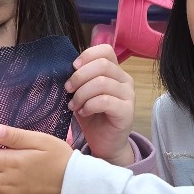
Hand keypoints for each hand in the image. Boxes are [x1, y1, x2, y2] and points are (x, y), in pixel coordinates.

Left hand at [67, 44, 135, 166]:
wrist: (104, 143)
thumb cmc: (93, 117)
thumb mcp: (83, 93)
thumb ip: (80, 79)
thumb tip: (66, 69)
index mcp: (115, 71)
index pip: (106, 51)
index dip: (87, 55)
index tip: (73, 67)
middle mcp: (125, 80)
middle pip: (102, 65)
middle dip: (79, 76)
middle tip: (68, 89)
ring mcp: (128, 95)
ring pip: (101, 82)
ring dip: (82, 93)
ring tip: (74, 105)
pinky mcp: (127, 111)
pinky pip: (105, 101)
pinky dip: (89, 105)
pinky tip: (83, 112)